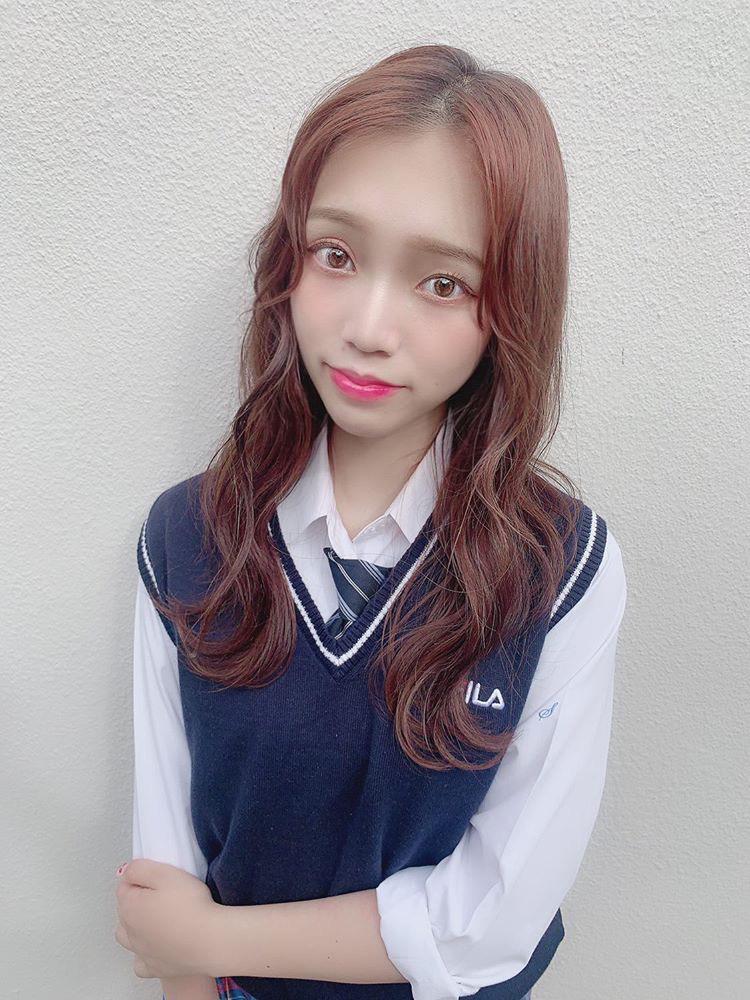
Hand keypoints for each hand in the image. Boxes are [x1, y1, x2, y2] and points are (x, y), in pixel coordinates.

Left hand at [115, 858, 221, 978]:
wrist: (210, 941)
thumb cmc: (191, 907)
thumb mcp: (165, 873)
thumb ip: (140, 868)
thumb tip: (127, 872)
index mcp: (130, 908)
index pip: (124, 886)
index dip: (141, 877)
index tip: (158, 876)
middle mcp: (130, 933)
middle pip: (125, 910)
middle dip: (137, 899)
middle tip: (162, 892)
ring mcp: (142, 953)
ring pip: (127, 937)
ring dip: (136, 926)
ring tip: (157, 917)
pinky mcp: (156, 968)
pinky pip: (141, 962)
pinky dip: (144, 954)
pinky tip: (157, 945)